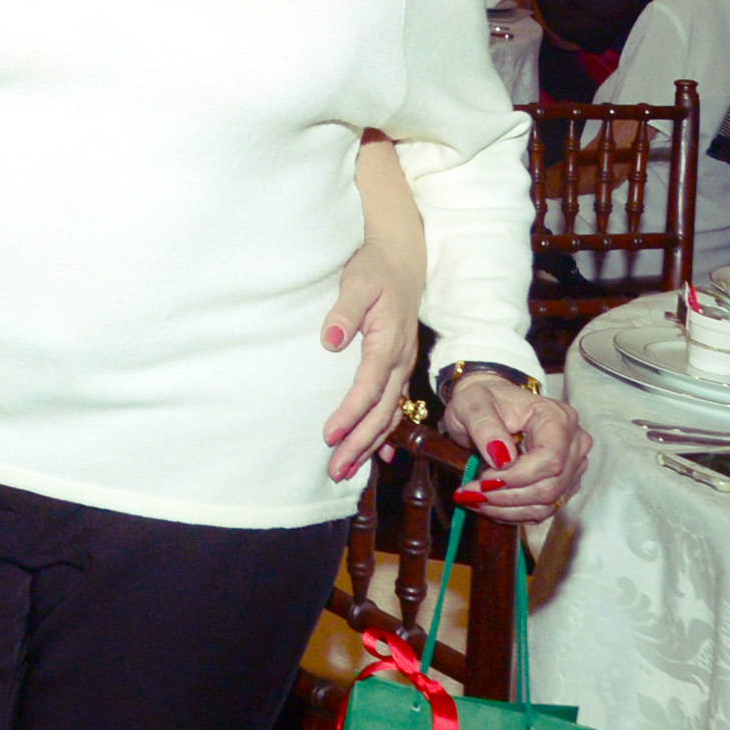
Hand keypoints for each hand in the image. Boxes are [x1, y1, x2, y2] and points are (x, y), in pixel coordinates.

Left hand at [320, 237, 422, 480]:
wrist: (401, 258)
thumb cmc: (374, 268)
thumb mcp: (357, 282)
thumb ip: (344, 311)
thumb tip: (329, 340)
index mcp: (388, 342)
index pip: (368, 387)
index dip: (349, 414)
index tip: (328, 435)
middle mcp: (399, 360)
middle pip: (382, 411)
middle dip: (359, 443)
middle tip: (335, 470)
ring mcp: (401, 366)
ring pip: (389, 414)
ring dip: (369, 444)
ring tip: (346, 470)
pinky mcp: (397, 366)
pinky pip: (394, 406)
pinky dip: (385, 433)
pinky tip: (378, 455)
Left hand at [443, 375, 589, 523]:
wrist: (487, 404)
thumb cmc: (481, 399)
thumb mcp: (471, 404)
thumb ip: (485, 427)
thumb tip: (503, 460)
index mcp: (557, 417)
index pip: (550, 459)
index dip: (517, 477)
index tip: (483, 480)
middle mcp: (573, 443)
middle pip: (550, 486)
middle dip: (507, 495)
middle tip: (470, 493)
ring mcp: (571, 466)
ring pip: (547, 503)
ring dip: (507, 508)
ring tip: (473, 499)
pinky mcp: (562, 484)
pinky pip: (542, 509)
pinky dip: (513, 512)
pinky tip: (488, 505)